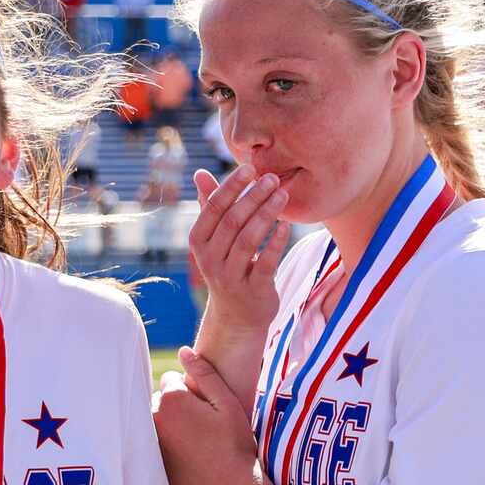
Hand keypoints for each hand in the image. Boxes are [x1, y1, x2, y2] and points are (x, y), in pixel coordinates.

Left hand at [153, 347, 260, 484]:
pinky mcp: (152, 460)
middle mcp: (153, 418)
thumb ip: (205, 374)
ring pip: (156, 421)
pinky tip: (188, 456)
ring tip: (195, 441)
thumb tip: (183, 350)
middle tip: (202, 425)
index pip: (171, 380)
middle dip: (176, 406)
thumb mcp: (228, 404)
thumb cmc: (235, 444)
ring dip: (169, 424)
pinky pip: (155, 443)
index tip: (206, 407)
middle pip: (160, 400)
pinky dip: (167, 445)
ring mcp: (149, 441)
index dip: (191, 391)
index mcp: (172, 399)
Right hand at [189, 166, 292, 333]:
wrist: (236, 316)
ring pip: (249, 239)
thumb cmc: (228, 267)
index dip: (232, 186)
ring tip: (283, 195)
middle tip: (273, 178)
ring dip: (267, 214)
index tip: (251, 168)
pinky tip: (286, 225)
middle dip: (254, 196)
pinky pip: (266, 262)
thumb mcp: (214, 240)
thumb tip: (199, 173)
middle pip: (233, 221)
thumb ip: (209, 206)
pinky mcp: (254, 290)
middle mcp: (210, 259)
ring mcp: (230, 276)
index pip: (214, 208)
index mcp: (198, 242)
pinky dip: (276, 242)